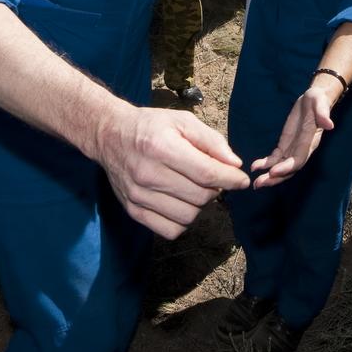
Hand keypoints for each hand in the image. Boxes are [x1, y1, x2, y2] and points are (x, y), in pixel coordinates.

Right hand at [95, 106, 248, 239]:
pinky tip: (181, 203)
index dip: (231, 179)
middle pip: (200, 197)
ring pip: (188, 217)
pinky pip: (170, 230)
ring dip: (200, 206)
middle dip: (216, 189)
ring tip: (195, 188)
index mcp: (162, 147)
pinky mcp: (133, 211)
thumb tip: (235, 164)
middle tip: (214, 178)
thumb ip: (212, 141)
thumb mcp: (183, 121)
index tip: (242, 180)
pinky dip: (183, 221)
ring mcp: (138, 196)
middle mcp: (148, 174)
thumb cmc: (150, 126)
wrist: (110, 135)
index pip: (207, 173)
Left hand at [250, 88, 336, 187]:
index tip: (273, 172)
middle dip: (275, 178)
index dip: (286, 167)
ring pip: (281, 166)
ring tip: (256, 183)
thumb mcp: (320, 103)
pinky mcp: (285, 144)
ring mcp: (293, 148)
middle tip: (259, 184)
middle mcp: (301, 149)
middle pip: (288, 168)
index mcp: (309, 141)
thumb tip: (329, 125)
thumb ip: (323, 114)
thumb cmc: (318, 101)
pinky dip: (266, 163)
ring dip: (269, 176)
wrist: (314, 99)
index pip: (298, 159)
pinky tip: (255, 167)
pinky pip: (275, 158)